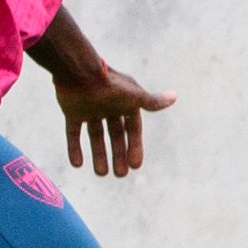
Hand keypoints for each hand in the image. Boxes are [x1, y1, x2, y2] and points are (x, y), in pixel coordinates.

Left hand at [55, 63, 174, 175]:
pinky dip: (74, 148)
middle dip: (118, 155)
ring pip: (96, 136)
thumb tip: (175, 97)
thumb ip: (152, 101)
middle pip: (116, 136)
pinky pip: (73, 133)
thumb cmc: (110, 85)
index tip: (135, 165)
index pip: (133, 129)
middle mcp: (109, 108)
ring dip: (98, 155)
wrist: (80, 72)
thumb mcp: (134, 96)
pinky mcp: (72, 112)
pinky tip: (77, 164)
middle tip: (120, 175)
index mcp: (126, 104)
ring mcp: (90, 110)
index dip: (135, 147)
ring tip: (101, 174)